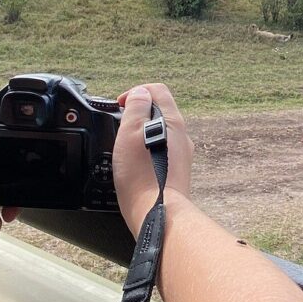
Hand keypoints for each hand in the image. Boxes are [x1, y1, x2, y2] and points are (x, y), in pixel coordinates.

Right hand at [113, 84, 193, 236]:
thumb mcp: (130, 132)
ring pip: (160, 132)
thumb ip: (136, 107)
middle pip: (159, 111)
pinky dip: (147, 151)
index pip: (157, 90)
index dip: (135, 93)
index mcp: (173, 120)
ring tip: (125, 148)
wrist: (156, 211)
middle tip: (120, 128)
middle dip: (137, 114)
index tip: (120, 106)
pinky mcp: (177, 171)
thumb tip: (140, 93)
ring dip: (141, 134)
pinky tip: (136, 165)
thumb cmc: (141, 175)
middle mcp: (182, 135)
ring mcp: (182, 154)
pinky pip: (161, 152)